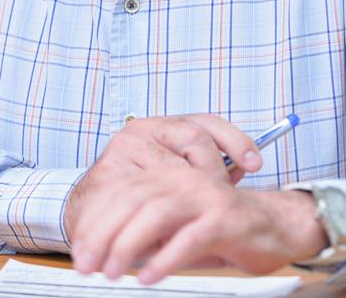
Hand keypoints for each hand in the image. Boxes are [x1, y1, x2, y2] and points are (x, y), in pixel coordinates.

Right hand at [64, 114, 262, 241]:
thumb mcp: (174, 174)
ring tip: (196, 211)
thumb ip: (204, 170)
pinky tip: (173, 223)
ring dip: (190, 194)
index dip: (236, 140)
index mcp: (163, 126)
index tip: (256, 162)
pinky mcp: (109, 174)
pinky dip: (165, 211)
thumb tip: (243, 169)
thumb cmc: (139, 193)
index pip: (206, 123)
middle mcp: (142, 130)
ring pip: (176, 168)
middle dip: (215, 169)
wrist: (89, 208)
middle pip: (195, 138)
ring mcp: (123, 150)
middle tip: (219, 195)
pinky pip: (149, 192)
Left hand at [70, 166, 326, 282]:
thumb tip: (104, 251)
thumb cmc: (220, 228)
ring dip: (128, 244)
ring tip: (112, 272)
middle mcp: (184, 179)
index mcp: (167, 175)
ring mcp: (206, 197)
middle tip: (86, 265)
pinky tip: (149, 276)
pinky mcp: (225, 219)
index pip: (120, 192)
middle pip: (132, 199)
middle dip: (103, 234)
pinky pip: (190, 237)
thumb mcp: (174, 227)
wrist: (275, 225)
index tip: (78, 251)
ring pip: (157, 213)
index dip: (95, 221)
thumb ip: (144, 231)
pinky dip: (165, 258)